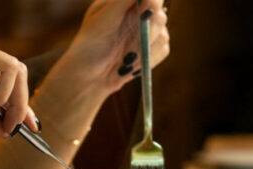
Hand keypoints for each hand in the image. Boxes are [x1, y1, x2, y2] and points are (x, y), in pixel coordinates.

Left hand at [51, 0, 170, 92]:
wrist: (89, 76)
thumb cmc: (89, 44)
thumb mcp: (103, 19)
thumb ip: (123, 0)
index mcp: (125, 2)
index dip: (153, 2)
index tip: (148, 10)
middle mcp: (139, 14)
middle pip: (160, 13)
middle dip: (149, 27)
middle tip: (137, 36)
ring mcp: (147, 32)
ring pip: (163, 33)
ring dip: (145, 46)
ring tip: (126, 54)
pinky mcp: (153, 49)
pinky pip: (163, 49)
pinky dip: (148, 58)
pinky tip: (131, 62)